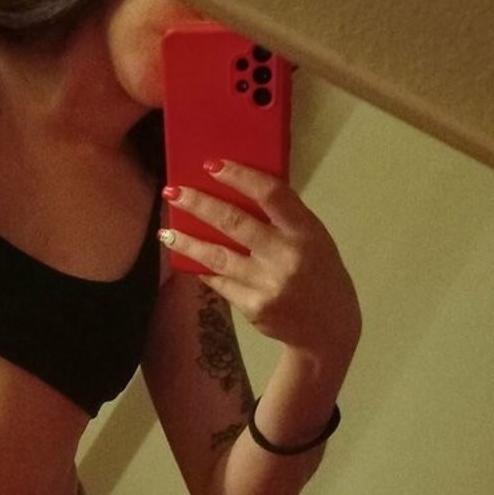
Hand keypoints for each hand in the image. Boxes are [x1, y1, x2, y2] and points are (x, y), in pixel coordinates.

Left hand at [160, 160, 360, 360]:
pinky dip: (202, 268)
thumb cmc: (320, 274)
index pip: (271, 194)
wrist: (328, 329)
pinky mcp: (253, 306)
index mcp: (305, 232)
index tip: (212, 165)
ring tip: (165, 231)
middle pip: (234, 223)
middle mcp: (286, 256)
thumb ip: (284, 219)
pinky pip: (220, 281)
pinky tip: (187, 260)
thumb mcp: (315, 239)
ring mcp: (267, 283)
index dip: (240, 176)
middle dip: (199, 205)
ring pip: (217, 256)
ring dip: (187, 241)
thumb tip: (240, 191)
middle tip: (173, 192)